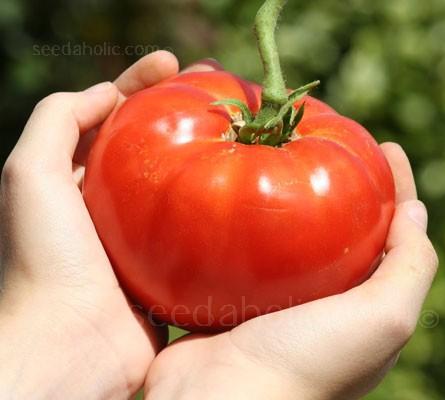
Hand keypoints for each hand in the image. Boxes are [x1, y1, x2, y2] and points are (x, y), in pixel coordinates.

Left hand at [0, 51, 219, 399]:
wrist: (70, 344)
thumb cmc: (44, 258)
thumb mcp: (29, 174)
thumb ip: (57, 120)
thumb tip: (104, 91)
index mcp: (80, 177)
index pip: (112, 115)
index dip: (140, 85)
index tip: (173, 63)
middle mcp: (112, 201)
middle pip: (152, 141)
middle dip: (181, 109)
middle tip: (218, 84)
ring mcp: (144, 230)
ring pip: (179, 177)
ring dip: (205, 148)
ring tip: (238, 121)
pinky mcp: (171, 259)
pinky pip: (197, 220)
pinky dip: (216, 197)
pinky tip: (241, 177)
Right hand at [144, 143, 437, 399]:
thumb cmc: (306, 365)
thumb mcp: (381, 321)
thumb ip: (409, 270)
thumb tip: (417, 213)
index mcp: (360, 306)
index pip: (391, 235)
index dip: (396, 189)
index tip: (386, 147)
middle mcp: (321, 299)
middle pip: (341, 228)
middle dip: (344, 186)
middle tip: (333, 144)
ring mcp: (275, 294)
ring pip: (292, 232)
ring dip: (292, 196)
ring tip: (286, 155)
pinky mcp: (235, 290)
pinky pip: (247, 243)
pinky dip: (248, 216)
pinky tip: (242, 189)